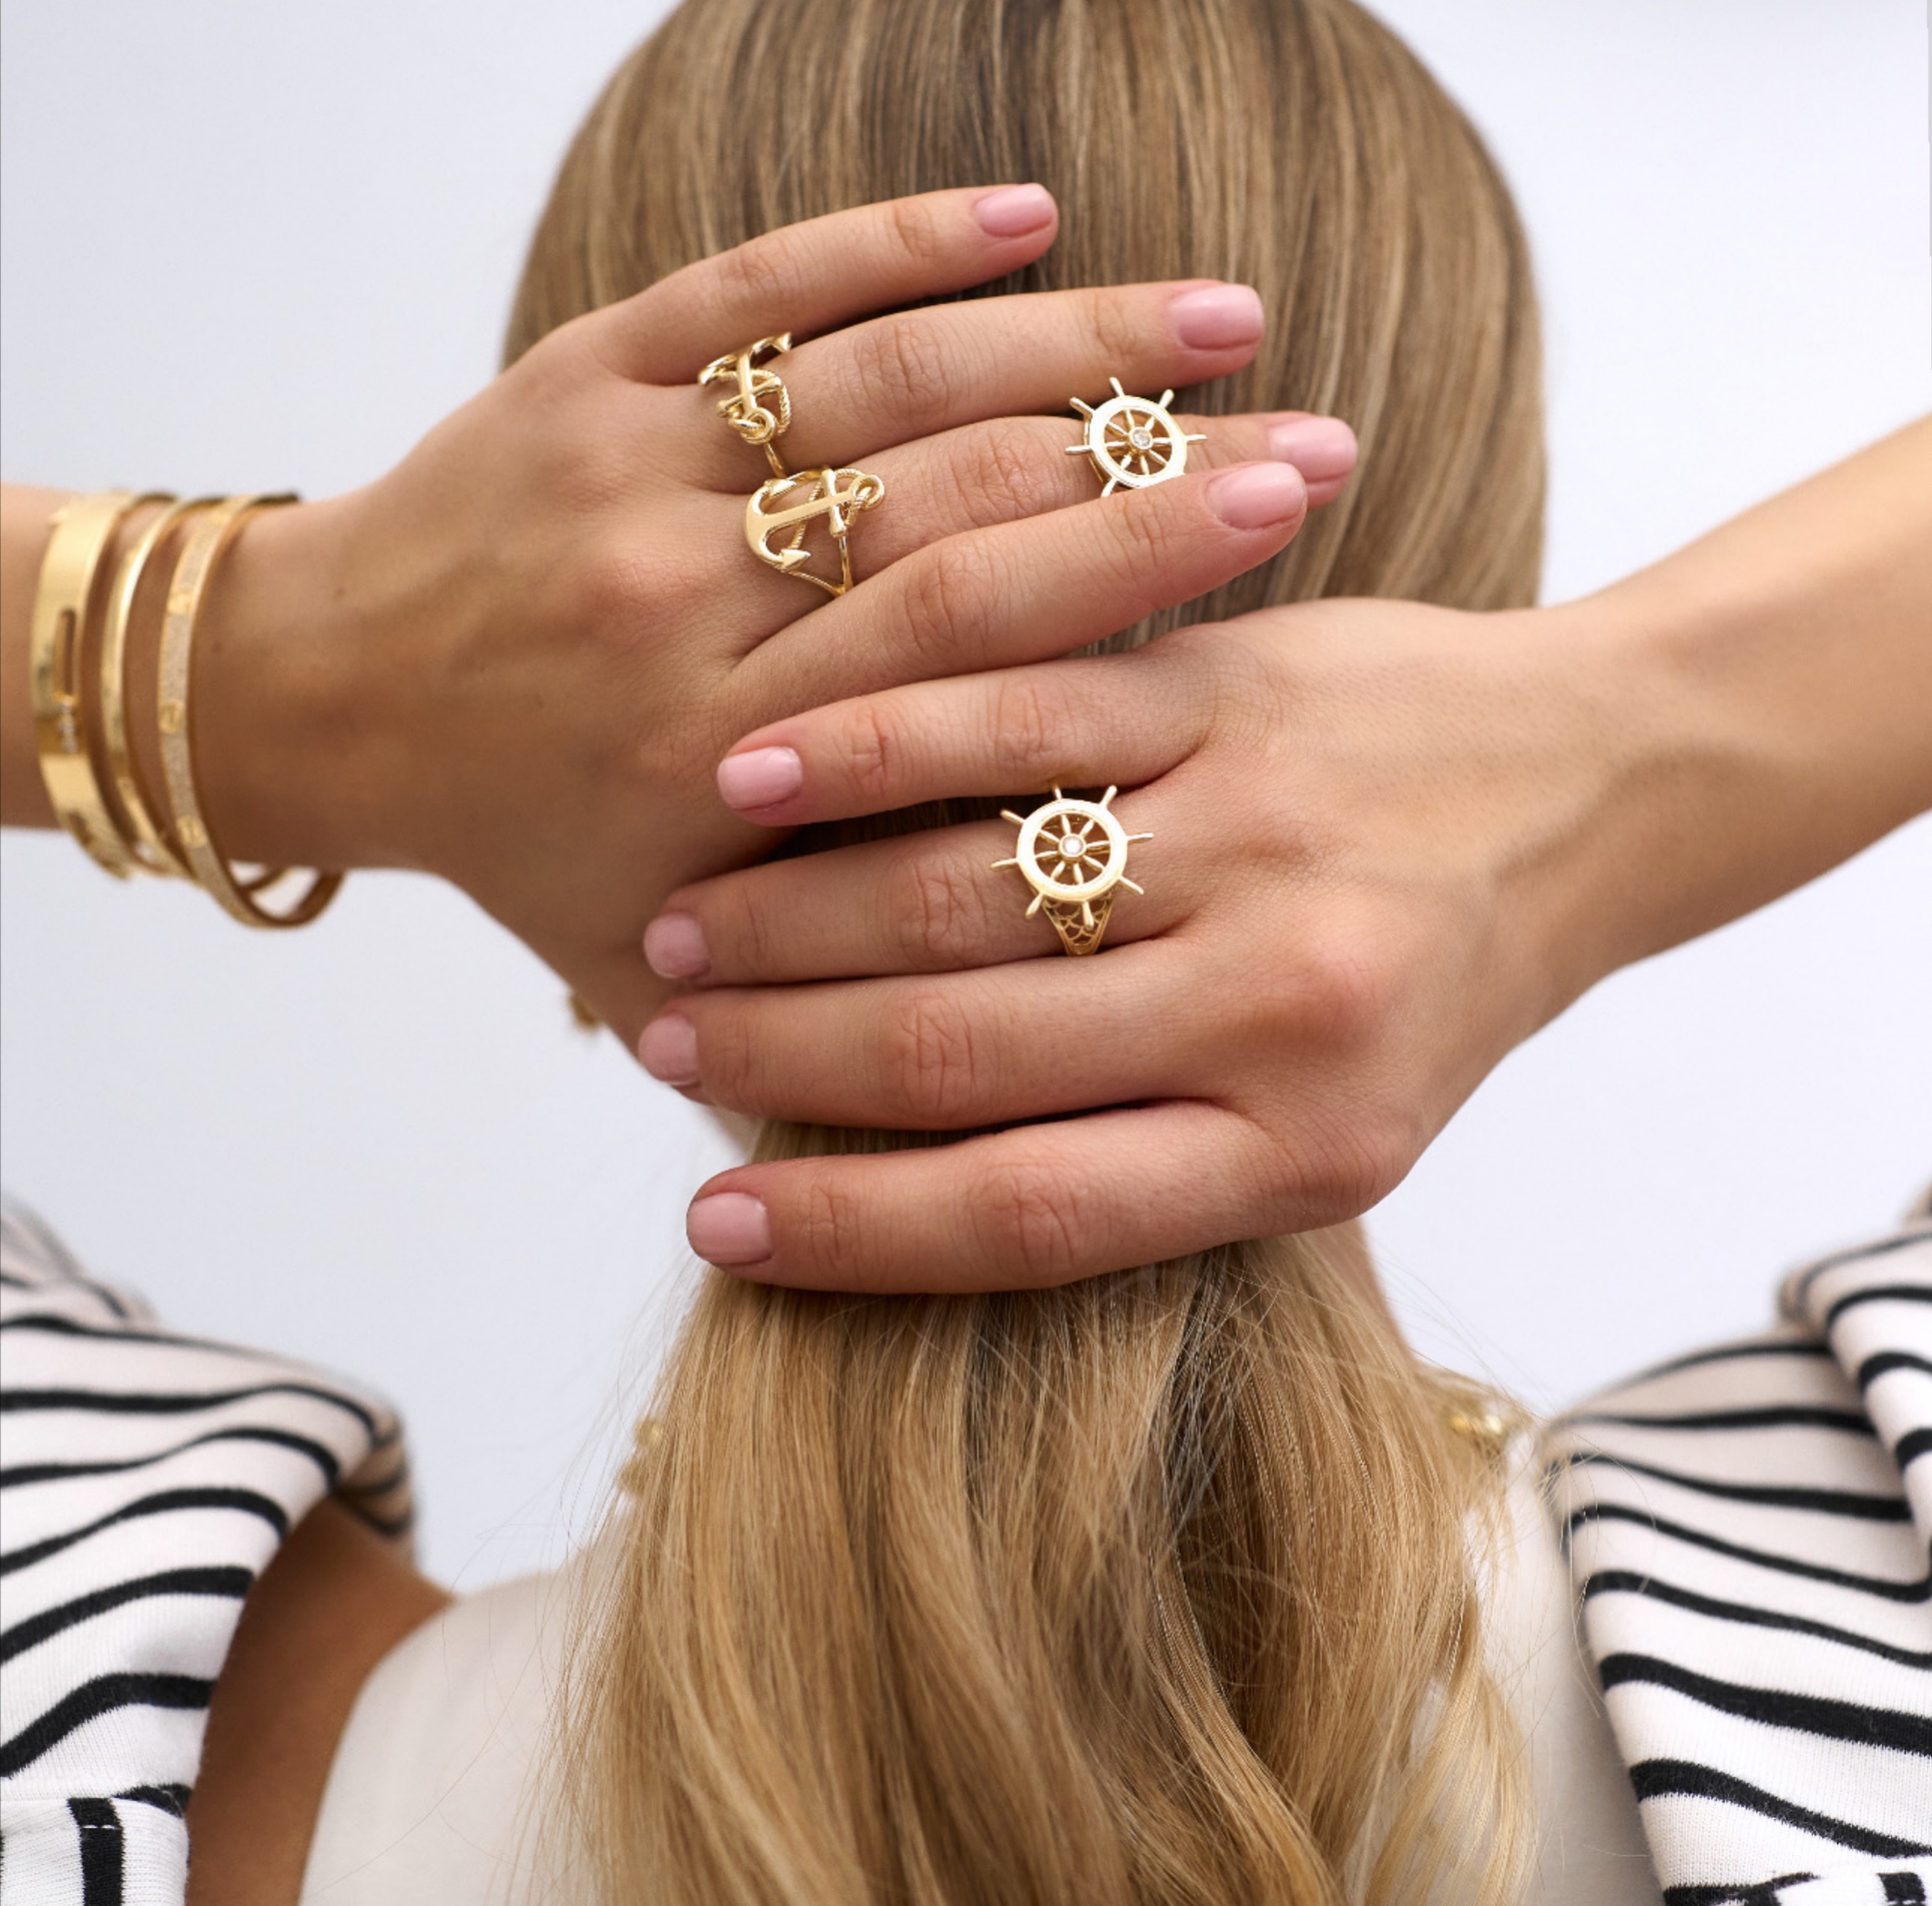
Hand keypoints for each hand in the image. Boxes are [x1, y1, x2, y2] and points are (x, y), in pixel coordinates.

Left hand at [167, 187, 1351, 1037]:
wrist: (310, 694)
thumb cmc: (511, 845)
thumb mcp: (647, 968)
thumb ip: (805, 1005)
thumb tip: (988, 1053)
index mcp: (712, 769)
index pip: (965, 679)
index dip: (1130, 608)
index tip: (1274, 569)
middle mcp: (683, 616)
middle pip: (959, 528)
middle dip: (1152, 484)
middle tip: (1307, 451)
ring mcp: (635, 474)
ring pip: (887, 393)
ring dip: (1072, 345)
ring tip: (1232, 326)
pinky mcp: (593, 365)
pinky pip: (765, 284)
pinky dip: (899, 245)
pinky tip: (1032, 214)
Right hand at [634, 596, 1642, 1289]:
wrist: (1589, 787)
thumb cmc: (1425, 983)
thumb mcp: (1330, 1122)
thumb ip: (1145, 1156)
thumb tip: (892, 1178)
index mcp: (1304, 1153)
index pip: (1028, 1212)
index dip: (848, 1228)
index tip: (711, 1226)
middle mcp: (1279, 1009)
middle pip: (965, 1047)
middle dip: (777, 1053)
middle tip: (659, 1042)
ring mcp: (1252, 837)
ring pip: (960, 886)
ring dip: (787, 915)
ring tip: (674, 926)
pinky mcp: (1232, 693)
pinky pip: (1012, 720)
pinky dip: (864, 752)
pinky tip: (756, 772)